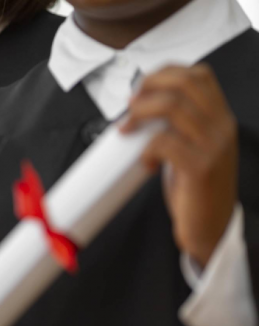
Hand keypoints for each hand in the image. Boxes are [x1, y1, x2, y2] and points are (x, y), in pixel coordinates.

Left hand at [121, 64, 237, 266]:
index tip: (141, 88)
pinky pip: (165, 142)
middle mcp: (222, 127)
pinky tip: (145, 162)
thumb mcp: (191, 147)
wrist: (210, 227)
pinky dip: (146, 148)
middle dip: (148, 87)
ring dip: (140, 113)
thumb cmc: (194, 188)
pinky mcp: (200, 168)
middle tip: (129, 106)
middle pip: (184, 83)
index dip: (165, 73)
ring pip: (172, 107)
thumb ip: (177, 125)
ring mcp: (214, 147)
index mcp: (220, 118)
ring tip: (128, 129)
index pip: (199, 74)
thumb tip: (140, 106)